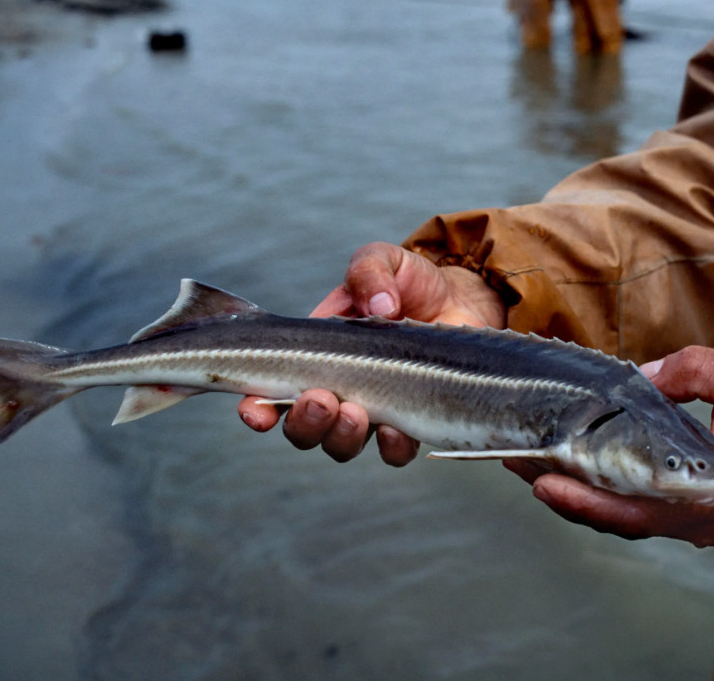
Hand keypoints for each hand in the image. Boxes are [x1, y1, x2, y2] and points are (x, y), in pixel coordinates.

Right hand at [238, 241, 504, 464]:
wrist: (459, 299)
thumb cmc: (409, 282)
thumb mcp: (382, 261)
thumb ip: (369, 271)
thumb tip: (379, 306)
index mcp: (315, 356)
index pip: (270, 391)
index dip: (256, 407)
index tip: (253, 408)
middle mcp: (336, 391)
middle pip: (302, 429)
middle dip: (304, 422)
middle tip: (321, 399)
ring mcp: (372, 411)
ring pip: (340, 446)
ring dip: (340, 436)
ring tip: (354, 412)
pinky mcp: (410, 422)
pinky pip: (394, 453)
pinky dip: (391, 447)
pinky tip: (396, 429)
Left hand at [506, 346, 713, 546]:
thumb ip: (690, 372)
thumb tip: (638, 377)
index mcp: (708, 496)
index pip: (632, 506)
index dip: (582, 496)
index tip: (539, 477)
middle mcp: (693, 519)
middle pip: (611, 515)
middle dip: (558, 488)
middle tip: (511, 459)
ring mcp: (691, 521)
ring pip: (619, 515)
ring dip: (574, 490)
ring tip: (528, 459)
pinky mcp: (691, 512)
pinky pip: (636, 508)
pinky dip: (600, 490)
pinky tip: (573, 465)